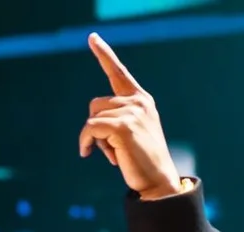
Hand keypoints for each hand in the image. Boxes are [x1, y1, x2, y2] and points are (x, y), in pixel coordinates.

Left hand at [79, 33, 181, 199]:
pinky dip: (85, 141)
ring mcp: (132, 112)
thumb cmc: (142, 163)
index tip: (92, 38)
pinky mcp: (123, 126)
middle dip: (97, 129)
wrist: (158, 182)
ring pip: (92, 118)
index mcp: (141, 100)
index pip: (118, 72)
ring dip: (95, 139)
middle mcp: (138, 101)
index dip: (104, 54)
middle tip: (112, 150)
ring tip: (114, 154)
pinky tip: (88, 154)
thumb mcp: (132, 134)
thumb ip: (117, 120)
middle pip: (96, 104)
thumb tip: (92, 124)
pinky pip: (90, 128)